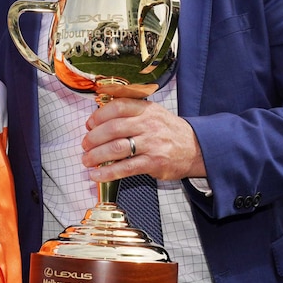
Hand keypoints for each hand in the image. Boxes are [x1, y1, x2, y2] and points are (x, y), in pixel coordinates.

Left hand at [81, 98, 205, 181]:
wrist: (197, 148)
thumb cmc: (169, 131)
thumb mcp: (154, 113)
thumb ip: (131, 113)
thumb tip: (99, 119)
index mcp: (146, 109)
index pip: (118, 107)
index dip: (99, 115)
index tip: (89, 124)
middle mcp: (148, 124)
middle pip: (113, 128)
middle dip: (93, 138)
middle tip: (84, 145)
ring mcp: (151, 143)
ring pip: (116, 148)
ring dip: (96, 156)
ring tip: (86, 160)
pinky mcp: (153, 162)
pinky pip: (125, 168)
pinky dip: (107, 173)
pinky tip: (97, 176)